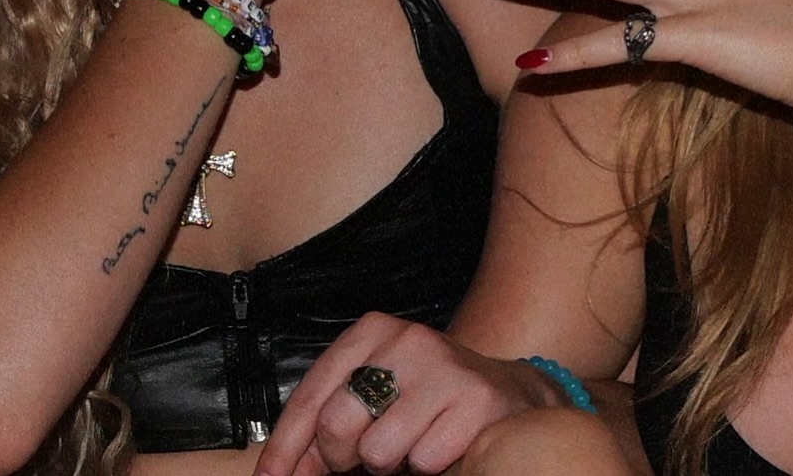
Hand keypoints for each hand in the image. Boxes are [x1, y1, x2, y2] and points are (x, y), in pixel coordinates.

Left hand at [256, 313, 559, 475]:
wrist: (506, 393)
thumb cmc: (428, 399)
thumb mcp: (375, 398)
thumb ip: (328, 428)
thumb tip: (285, 470)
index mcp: (374, 331)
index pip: (313, 393)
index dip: (286, 445)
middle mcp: (407, 340)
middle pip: (338, 422)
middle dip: (340, 458)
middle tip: (362, 460)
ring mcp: (443, 368)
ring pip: (378, 451)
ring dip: (390, 464)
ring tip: (410, 444)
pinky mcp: (475, 400)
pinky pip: (423, 461)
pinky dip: (427, 466)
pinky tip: (441, 444)